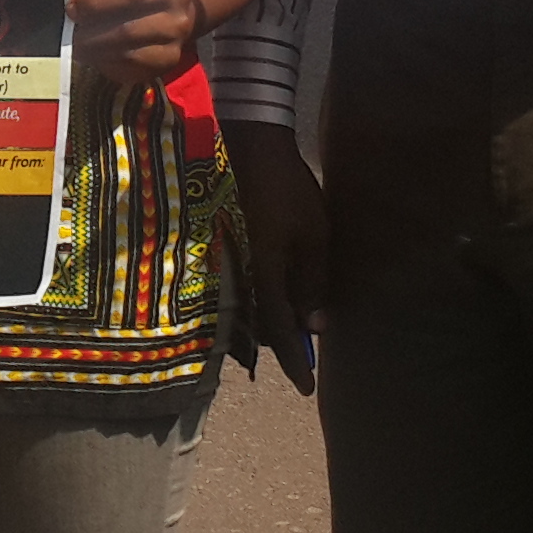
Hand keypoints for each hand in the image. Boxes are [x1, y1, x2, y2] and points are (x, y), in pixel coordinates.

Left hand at [49, 0, 203, 86]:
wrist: (171, 17)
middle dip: (93, 4)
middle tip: (70, 14)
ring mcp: (176, 28)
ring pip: (129, 33)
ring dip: (94, 38)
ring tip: (76, 40)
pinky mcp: (168, 58)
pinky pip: (131, 61)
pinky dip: (105, 60)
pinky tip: (93, 55)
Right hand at [219, 120, 325, 395]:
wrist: (246, 144)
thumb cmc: (287, 188)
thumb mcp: (314, 232)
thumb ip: (313, 280)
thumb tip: (315, 326)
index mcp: (263, 272)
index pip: (279, 329)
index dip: (294, 360)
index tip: (306, 387)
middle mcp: (237, 274)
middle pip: (255, 328)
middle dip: (276, 347)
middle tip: (298, 361)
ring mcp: (222, 262)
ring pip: (241, 312)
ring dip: (261, 329)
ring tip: (280, 337)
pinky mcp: (217, 250)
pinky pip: (233, 290)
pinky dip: (250, 305)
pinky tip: (260, 306)